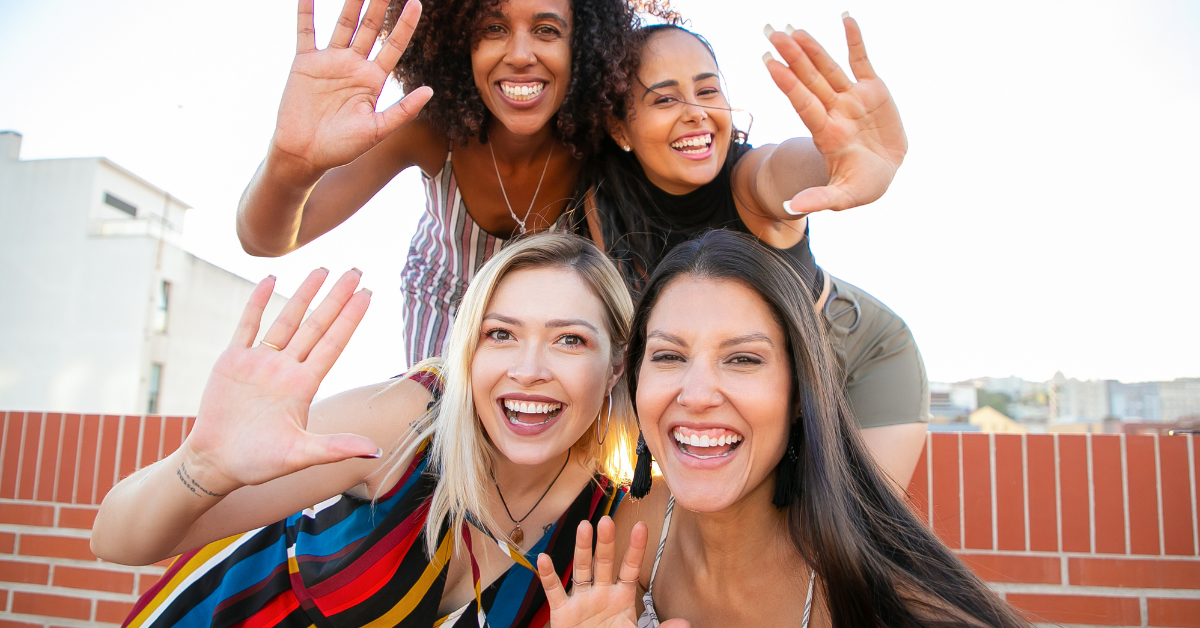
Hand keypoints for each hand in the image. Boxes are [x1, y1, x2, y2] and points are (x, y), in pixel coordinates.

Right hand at [183, 269, 376, 493]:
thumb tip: (376, 451)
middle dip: (336, 298)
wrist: (215, 463)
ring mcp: (260, 362)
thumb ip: (335, 448)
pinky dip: (257, 302)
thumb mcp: (300, 455)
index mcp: (304, 386)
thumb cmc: (258, 463)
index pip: (334, 343)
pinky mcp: (232, 361)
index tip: (368, 294)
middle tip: (356, 270)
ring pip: (286, 319)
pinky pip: (247, 325)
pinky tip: (270, 280)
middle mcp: (286, 369)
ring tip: (322, 269)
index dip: (351, 318)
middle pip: (317, 324)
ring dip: (304, 294)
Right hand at [270, 0, 433, 182]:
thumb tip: (430, 90)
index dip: (405, 25)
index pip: (394, 45)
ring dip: (352, 2)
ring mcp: (329, 62)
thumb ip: (403, 110)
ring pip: (344, 23)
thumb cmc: (342, 148)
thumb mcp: (377, 130)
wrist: (304, 155)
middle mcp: (353, 66)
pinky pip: (306, 31)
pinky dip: (306, 11)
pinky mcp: (305, 63)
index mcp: (373, 80)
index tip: (417, 3)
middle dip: (381, 5)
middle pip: (371, 28)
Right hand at [537, 517, 688, 627]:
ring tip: (584, 527)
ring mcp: (582, 600)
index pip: (630, 568)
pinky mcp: (563, 612)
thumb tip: (685, 624)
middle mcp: (602, 593)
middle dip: (606, 542)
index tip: (642, 526)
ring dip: (582, 549)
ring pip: (582, 569)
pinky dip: (548, 576)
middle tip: (608, 520)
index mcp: (622, 597)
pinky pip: (554, 591)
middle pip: (605, 562)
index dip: (636, 549)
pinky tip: (544, 559)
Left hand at [763, 15, 906, 214]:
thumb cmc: (863, 185)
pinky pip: (861, 60)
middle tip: (771, 34)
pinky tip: (846, 18)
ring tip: (793, 29)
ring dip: (812, 48)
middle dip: (792, 57)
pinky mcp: (872, 90)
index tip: (769, 63)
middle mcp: (834, 111)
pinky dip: (855, 40)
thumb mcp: (844, 196)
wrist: (886, 172)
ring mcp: (852, 98)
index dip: (787, 83)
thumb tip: (790, 208)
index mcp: (827, 133)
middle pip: (809, 80)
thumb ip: (819, 199)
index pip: (803, 103)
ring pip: (828, 68)